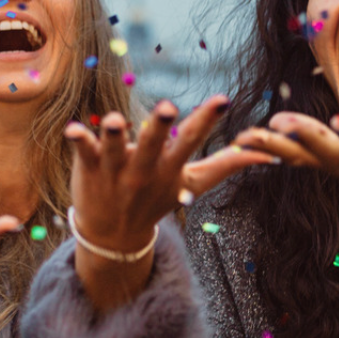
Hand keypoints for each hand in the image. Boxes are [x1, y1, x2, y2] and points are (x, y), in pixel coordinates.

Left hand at [66, 95, 274, 307]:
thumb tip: (266, 154)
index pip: (192, 141)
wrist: (114, 238)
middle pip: (152, 144)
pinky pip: (83, 151)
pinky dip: (78, 140)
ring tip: (113, 121)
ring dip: (114, 134)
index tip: (222, 100)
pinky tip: (72, 130)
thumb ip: (225, 166)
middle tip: (166, 107)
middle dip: (159, 126)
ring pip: (114, 147)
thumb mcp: (192, 184)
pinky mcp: (88, 167)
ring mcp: (114, 168)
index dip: (207, 119)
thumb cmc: (156, 200)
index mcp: (170, 167)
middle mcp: (144, 167)